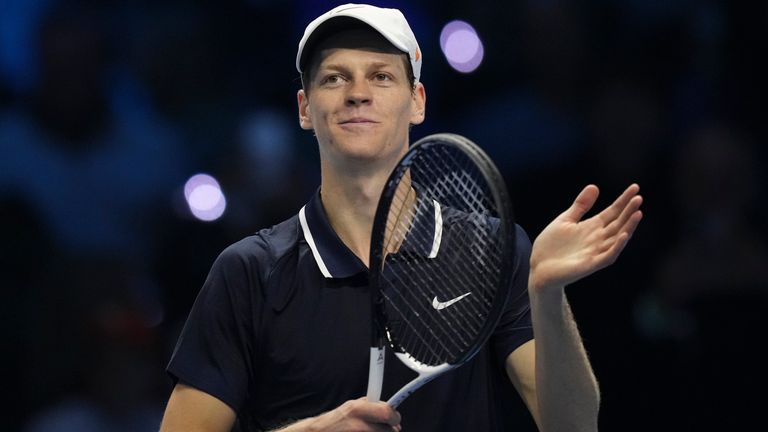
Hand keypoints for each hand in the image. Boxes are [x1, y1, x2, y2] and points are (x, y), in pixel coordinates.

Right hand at [285, 397, 401, 431]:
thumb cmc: (334, 422)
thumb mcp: (350, 407)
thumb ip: (370, 406)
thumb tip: (389, 411)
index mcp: (358, 409)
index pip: (387, 412)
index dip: (394, 417)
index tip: (395, 419)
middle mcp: (359, 425)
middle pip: (388, 430)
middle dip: (390, 430)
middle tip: (387, 429)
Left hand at [529, 184, 642, 292]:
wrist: (538, 268)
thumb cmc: (551, 246)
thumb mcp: (565, 220)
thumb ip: (580, 206)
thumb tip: (594, 186)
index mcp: (592, 227)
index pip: (613, 212)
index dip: (623, 200)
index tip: (635, 187)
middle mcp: (597, 239)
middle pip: (618, 223)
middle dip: (629, 211)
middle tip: (639, 198)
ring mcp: (595, 252)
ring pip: (617, 239)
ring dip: (628, 227)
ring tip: (638, 213)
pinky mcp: (590, 265)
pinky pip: (608, 255)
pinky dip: (617, 246)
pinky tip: (624, 235)